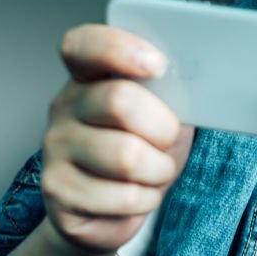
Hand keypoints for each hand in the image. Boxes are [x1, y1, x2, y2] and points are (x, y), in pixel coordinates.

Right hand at [40, 24, 194, 255]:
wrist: (111, 209)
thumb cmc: (143, 149)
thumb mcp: (160, 113)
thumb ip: (168, 92)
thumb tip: (201, 85)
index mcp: (89, 77)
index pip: (83, 45)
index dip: (119, 49)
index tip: (157, 65)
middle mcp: (65, 107)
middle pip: (119, 101)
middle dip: (163, 128)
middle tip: (167, 140)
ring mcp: (54, 148)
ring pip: (125, 156)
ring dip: (158, 170)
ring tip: (154, 172)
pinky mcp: (57, 191)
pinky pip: (122, 196)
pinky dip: (146, 199)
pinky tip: (136, 195)